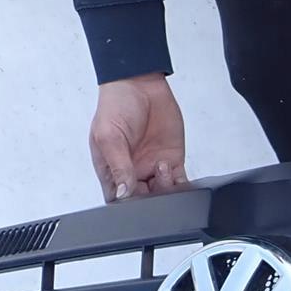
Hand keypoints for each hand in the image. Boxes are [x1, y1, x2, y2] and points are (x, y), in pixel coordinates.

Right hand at [89, 73, 187, 201]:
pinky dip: (181, 186)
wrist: (140, 84)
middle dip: (150, 200)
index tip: (134, 199)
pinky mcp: (172, 160)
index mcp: (112, 170)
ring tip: (161, 166)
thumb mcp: (109, 137)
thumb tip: (122, 193)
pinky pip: (179, 182)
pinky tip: (175, 175)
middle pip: (143, 201)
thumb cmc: (116, 105)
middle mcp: (133, 172)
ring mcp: (153, 168)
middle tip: (152, 182)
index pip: (118, 200)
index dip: (126, 207)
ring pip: (163, 195)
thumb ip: (118, 166)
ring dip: (166, 191)